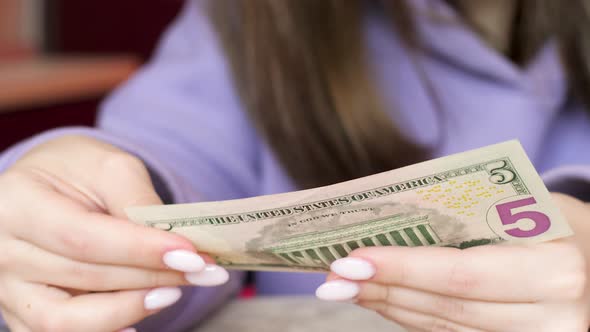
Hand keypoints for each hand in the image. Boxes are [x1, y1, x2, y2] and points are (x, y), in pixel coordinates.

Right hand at [0, 135, 228, 331]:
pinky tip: (143, 313)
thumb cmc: (78, 170)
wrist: (48, 184)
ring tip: (175, 291)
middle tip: (204, 271)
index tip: (191, 254)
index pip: (84, 238)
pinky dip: (106, 330)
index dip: (140, 251)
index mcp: (18, 203)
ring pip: (69, 319)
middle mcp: (4, 251)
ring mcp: (9, 288)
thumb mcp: (110, 166)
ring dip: (131, 308)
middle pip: (85, 277)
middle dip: (152, 276)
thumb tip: (176, 247)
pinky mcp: (23, 312)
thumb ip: (137, 201)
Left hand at [316, 193, 589, 331]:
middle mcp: (552, 318)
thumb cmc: (556, 223)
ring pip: (446, 327)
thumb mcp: (531, 205)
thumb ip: (472, 215)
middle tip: (334, 277)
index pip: (462, 275)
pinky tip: (384, 300)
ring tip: (348, 288)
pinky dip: (414, 318)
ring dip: (390, 307)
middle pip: (448, 307)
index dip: (403, 269)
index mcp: (555, 270)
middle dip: (384, 291)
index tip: (353, 260)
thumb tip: (394, 221)